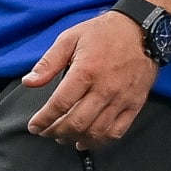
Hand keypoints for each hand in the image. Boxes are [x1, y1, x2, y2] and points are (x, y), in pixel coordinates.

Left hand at [21, 11, 159, 149]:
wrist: (141, 28)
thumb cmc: (103, 32)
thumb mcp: (71, 38)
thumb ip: (49, 62)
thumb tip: (29, 82)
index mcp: (86, 70)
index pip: (60, 104)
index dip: (44, 120)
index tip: (34, 126)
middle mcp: (104, 88)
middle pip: (76, 123)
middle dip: (56, 132)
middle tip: (47, 133)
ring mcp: (121, 98)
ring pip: (95, 132)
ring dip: (75, 139)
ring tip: (64, 137)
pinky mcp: (134, 104)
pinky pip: (116, 132)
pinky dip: (100, 141)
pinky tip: (87, 140)